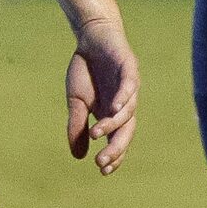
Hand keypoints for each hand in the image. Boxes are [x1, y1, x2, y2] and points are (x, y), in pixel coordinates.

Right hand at [64, 14, 138, 174]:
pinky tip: (114, 108)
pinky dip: (124, 97)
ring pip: (128, 111)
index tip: (103, 170)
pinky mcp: (129, 67)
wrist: (90, 36)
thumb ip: (77, 126)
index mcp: (113, 114)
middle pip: (126, 131)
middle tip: (102, 162)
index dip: (114, 155)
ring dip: (113, 124)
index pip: (118, 139)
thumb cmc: (85, 69)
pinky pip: (130, 85)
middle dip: (116, 148)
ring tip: (96, 133)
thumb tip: (79, 157)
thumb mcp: (76, 101)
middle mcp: (124, 103)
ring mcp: (129, 86)